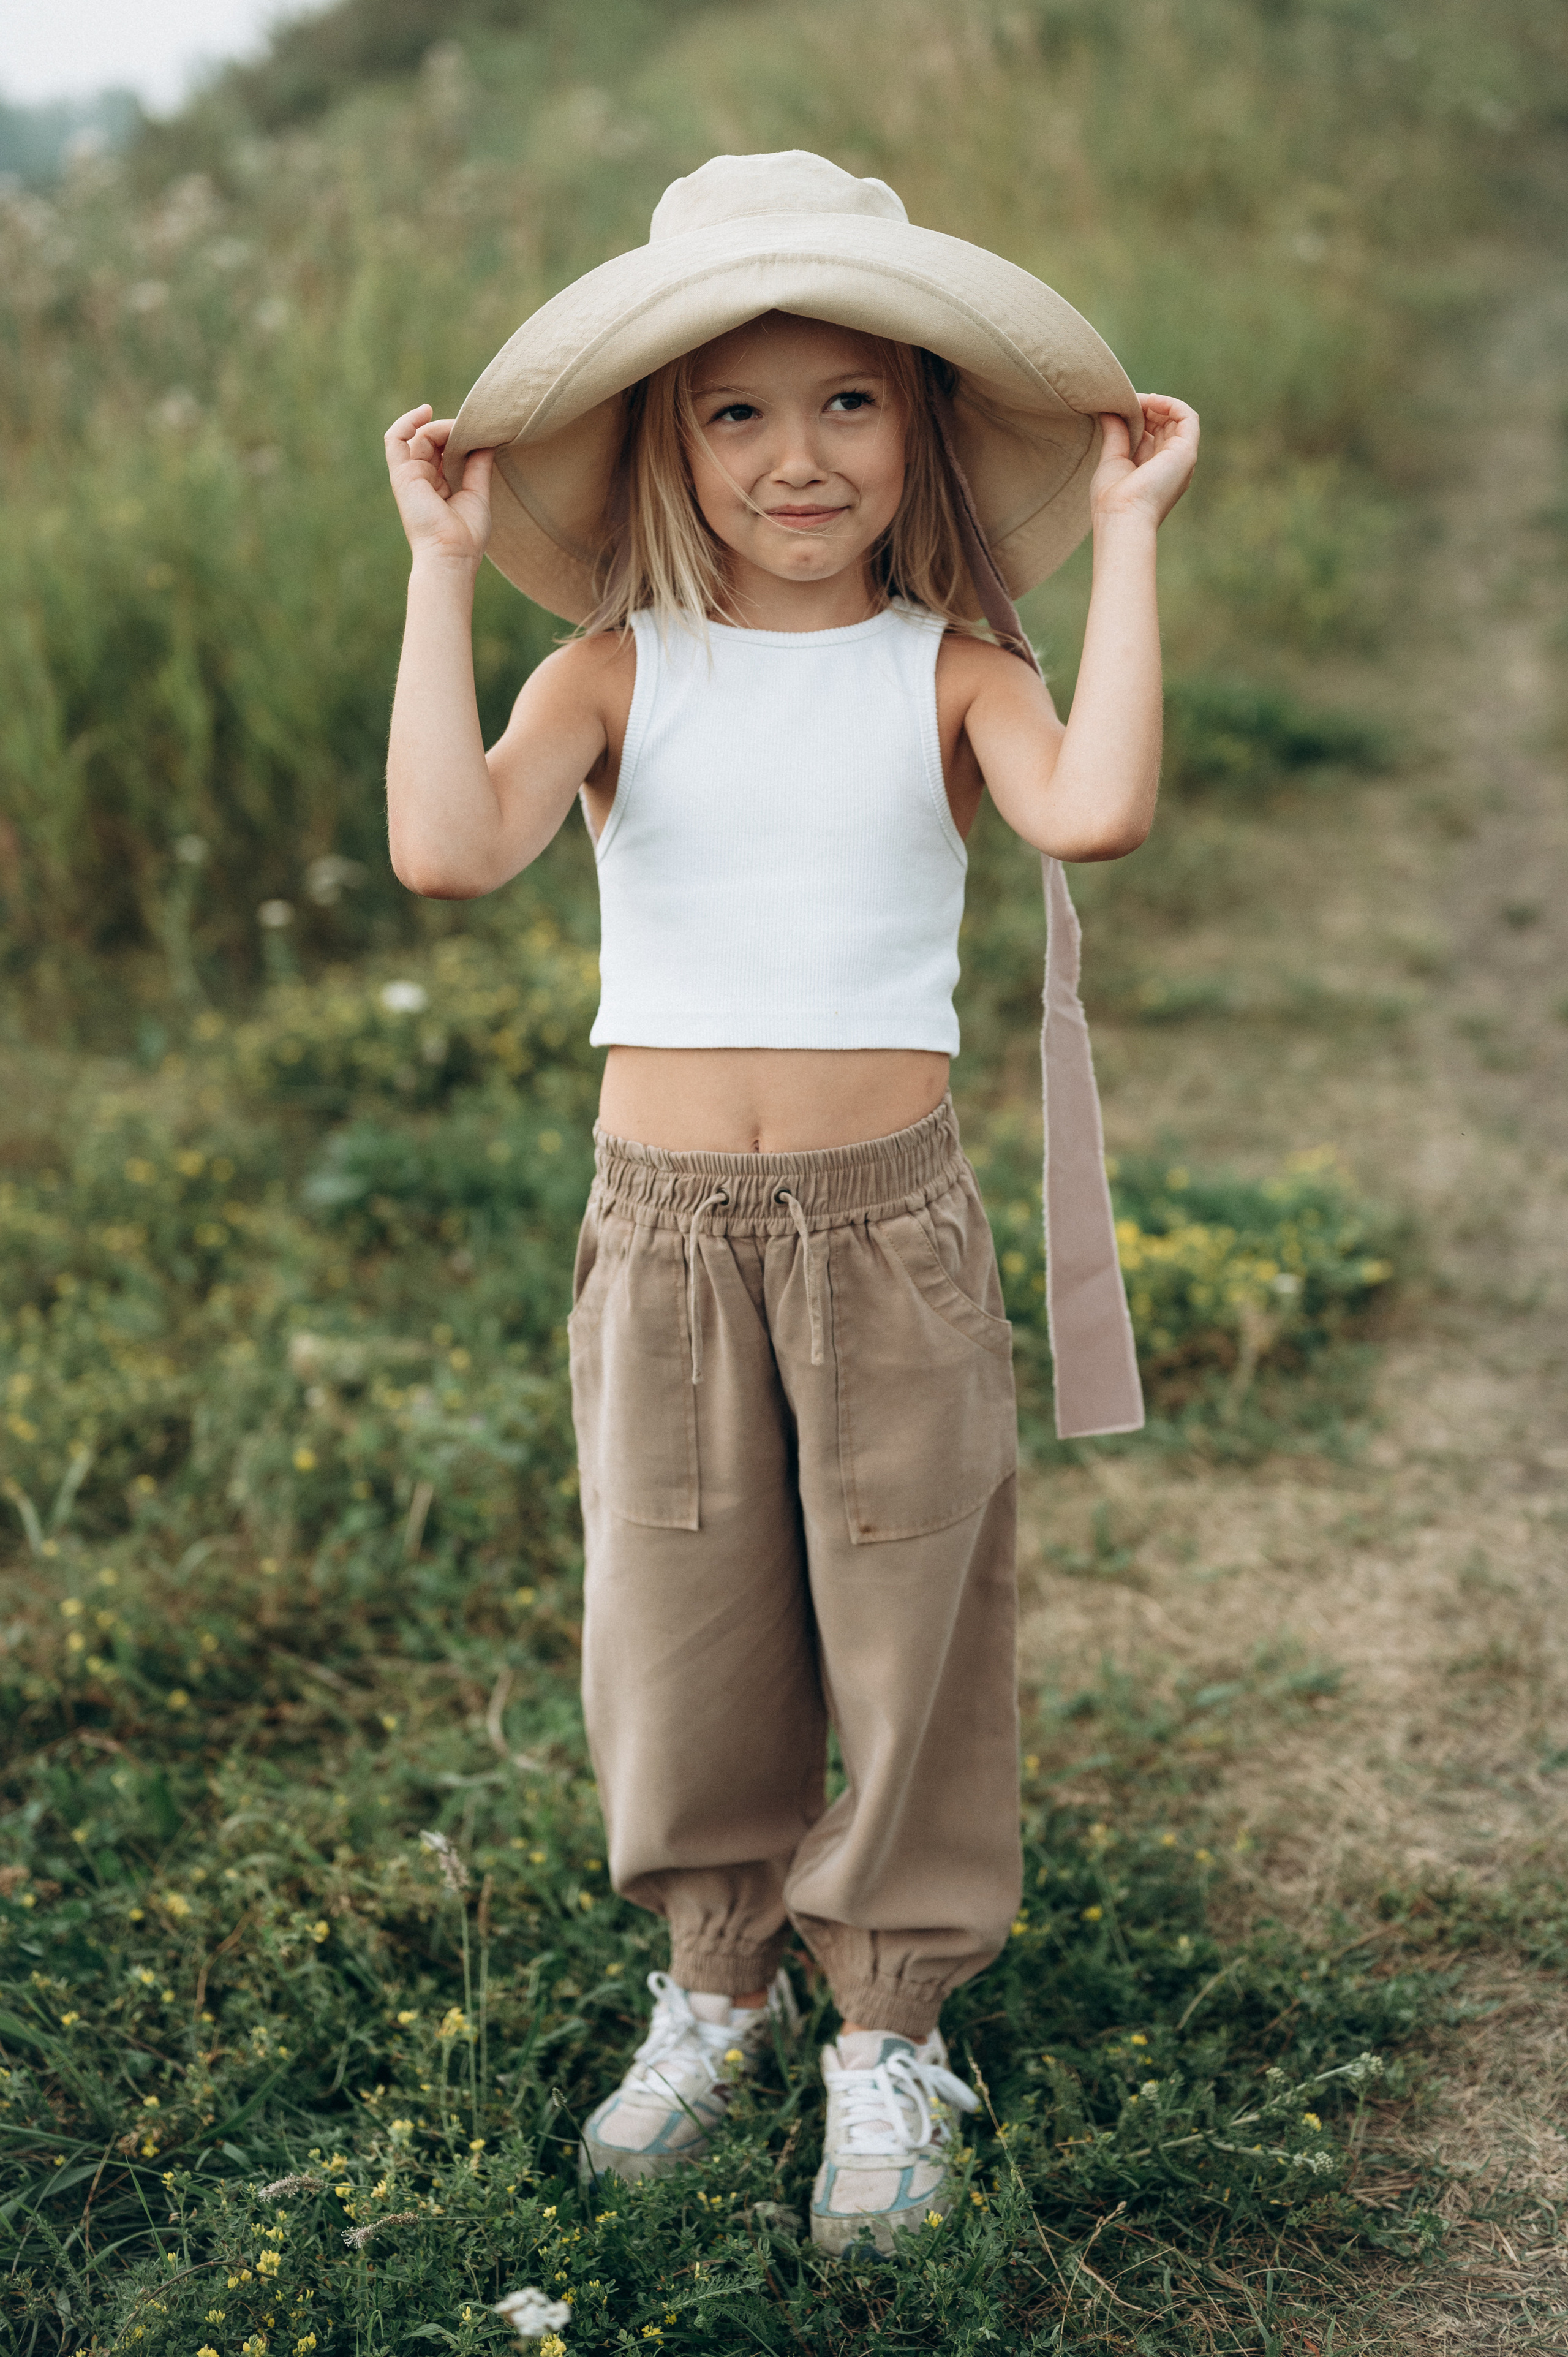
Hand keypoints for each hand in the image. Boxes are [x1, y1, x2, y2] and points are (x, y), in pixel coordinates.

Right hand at [384, 404, 494, 568]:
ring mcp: (410, 475)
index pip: (443, 451)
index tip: (479, 431)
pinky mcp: (401, 474)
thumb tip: (489, 440)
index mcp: (438, 486)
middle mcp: (422, 479)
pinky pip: (395, 439)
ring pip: (418, 436)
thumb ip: (479, 466)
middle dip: (451, 430)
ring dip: (439, 426)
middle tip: (474, 428)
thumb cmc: (467, 536)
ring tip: (460, 427)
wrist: (451, 554)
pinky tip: (425, 411)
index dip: (457, 437)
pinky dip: (407, 422)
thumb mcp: (477, 493)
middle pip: (431, 441)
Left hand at [1089, 396, 1199, 530]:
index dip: (1137, 417)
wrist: (1123, 518)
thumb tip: (1108, 411)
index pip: (1151, 434)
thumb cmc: (1112, 501)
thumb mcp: (1112, 461)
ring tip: (1135, 400)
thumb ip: (1115, 435)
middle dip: (1146, 408)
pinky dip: (1171, 404)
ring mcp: (1181, 458)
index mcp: (1153, 470)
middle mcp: (1170, 464)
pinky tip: (1150, 401)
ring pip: (1177, 419)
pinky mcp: (1187, 451)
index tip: (1117, 409)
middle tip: (1123, 402)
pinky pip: (1188, 417)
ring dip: (1156, 404)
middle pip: (1164, 424)